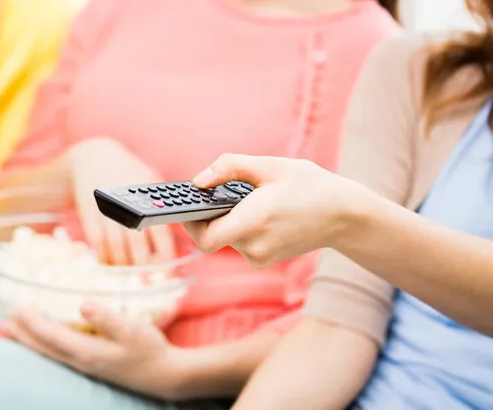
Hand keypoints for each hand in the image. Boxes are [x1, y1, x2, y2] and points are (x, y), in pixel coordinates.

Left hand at [0, 303, 187, 399]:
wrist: (165, 376)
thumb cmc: (150, 350)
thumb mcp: (133, 331)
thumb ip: (107, 318)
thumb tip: (83, 304)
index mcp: (88, 352)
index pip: (52, 336)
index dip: (33, 322)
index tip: (16, 308)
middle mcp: (81, 362)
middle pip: (43, 348)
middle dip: (20, 335)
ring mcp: (84, 366)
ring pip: (47, 354)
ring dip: (26, 342)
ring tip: (8, 333)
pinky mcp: (90, 366)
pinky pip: (56, 355)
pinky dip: (41, 346)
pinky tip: (40, 341)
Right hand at [70, 138, 174, 264]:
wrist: (94, 156)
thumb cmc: (128, 171)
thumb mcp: (151, 181)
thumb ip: (163, 205)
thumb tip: (178, 227)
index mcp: (149, 201)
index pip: (161, 237)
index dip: (163, 258)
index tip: (163, 270)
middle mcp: (129, 208)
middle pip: (137, 248)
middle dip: (141, 266)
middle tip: (145, 277)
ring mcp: (108, 212)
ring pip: (116, 250)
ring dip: (122, 265)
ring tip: (127, 272)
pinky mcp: (90, 215)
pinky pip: (97, 244)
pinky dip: (103, 257)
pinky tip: (109, 262)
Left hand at [183, 154, 372, 267]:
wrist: (343, 214)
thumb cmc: (308, 185)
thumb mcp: (269, 166)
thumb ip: (229, 168)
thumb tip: (198, 181)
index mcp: (254, 220)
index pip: (205, 239)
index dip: (190, 224)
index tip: (189, 206)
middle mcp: (255, 245)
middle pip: (212, 236)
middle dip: (209, 215)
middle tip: (217, 194)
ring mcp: (260, 257)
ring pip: (225, 239)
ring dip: (227, 220)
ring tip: (249, 200)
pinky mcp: (264, 260)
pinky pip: (239, 244)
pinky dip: (240, 228)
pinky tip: (259, 213)